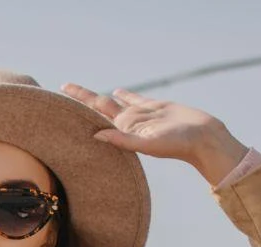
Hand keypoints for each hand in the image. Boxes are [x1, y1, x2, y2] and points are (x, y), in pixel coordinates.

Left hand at [61, 84, 250, 185]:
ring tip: (81, 92)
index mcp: (122, 132)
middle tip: (63, 87)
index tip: (58, 105)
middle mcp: (127, 123)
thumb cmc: (177, 144)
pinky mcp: (154, 107)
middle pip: (98, 107)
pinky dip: (124, 94)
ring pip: (113, 102)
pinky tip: (117, 91)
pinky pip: (134, 99)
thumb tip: (96, 135)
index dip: (76, 111)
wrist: (202, 138)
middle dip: (81, 98)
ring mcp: (139, 115)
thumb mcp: (147, 145)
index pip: (94, 118)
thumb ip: (122, 140)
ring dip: (98, 98)